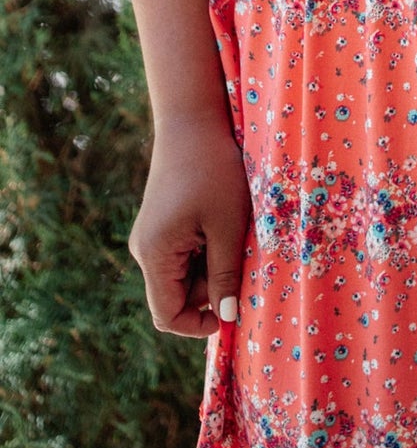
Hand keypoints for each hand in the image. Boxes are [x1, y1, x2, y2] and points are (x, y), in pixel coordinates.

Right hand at [129, 117, 250, 336]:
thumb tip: (226, 318)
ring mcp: (152, 238)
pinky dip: (208, 250)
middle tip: (240, 255)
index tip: (234, 311)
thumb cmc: (213, 171)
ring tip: (233, 232)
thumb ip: (225, 274)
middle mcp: (145, 251)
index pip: (167, 315)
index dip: (199, 325)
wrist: (193, 122)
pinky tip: (223, 224)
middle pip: (178, 296)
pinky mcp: (162, 226)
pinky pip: (185, 255)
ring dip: (213, 267)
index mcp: (154, 255)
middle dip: (212, 289)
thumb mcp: (227, 225)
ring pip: (185, 276)